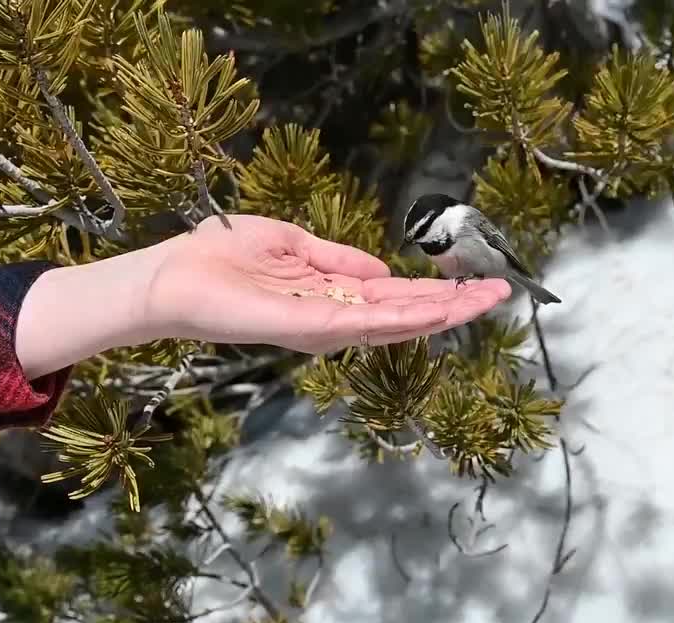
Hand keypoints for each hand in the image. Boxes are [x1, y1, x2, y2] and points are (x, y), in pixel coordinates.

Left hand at [140, 214, 511, 353]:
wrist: (172, 277)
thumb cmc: (220, 257)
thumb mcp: (291, 244)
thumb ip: (337, 258)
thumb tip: (383, 270)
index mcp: (331, 295)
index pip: (394, 297)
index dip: (436, 292)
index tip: (476, 283)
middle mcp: (334, 317)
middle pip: (406, 315)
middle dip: (453, 305)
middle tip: (501, 293)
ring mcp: (323, 326)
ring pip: (394, 323)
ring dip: (440, 313)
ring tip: (484, 300)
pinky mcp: (307, 327)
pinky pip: (363, 323)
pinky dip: (402, 317)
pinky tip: (436, 310)